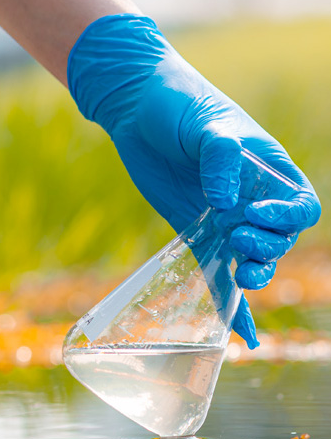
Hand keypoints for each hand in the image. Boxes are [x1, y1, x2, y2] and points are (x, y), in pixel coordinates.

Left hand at [68, 14, 320, 347]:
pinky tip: (239, 334)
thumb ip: (221, 157)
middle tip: (237, 240)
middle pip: (278, 239)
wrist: (137, 106)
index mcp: (269, 170)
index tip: (257, 214)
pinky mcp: (192, 229)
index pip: (300, 206)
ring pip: (251, 259)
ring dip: (253, 275)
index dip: (288, 218)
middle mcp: (252, 197)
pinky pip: (215, 269)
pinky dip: (228, 301)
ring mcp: (223, 217)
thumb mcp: (206, 124)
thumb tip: (224, 203)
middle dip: (266, 248)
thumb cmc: (179, 103)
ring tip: (241, 277)